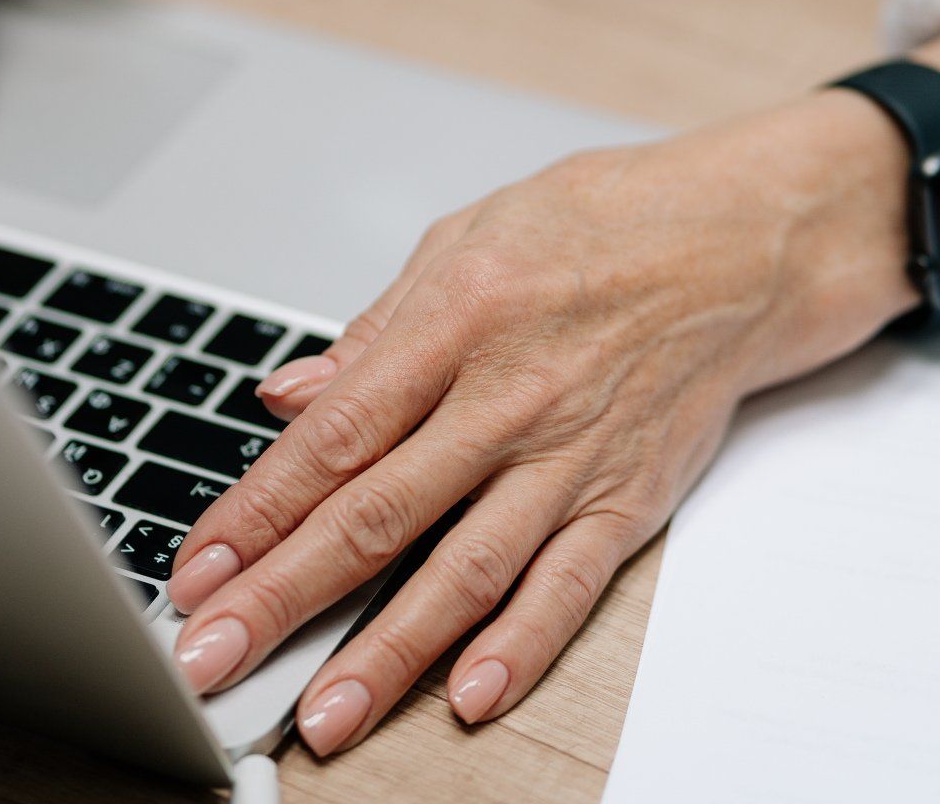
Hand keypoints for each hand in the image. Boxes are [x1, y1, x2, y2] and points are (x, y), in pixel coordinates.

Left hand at [162, 92, 917, 755]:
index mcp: (454, 319)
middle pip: (377, 515)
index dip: (256, 510)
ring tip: (325, 714)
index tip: (198, 570)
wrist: (741, 243)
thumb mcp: (467, 239)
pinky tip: (470, 694)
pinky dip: (521, 643)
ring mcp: (571, 454)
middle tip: (213, 659)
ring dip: (387, 650)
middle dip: (283, 597)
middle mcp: (507, 395)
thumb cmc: (601, 226)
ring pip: (466, 569)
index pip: (334, 436)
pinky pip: (569, 583)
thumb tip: (287, 396)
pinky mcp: (630, 495)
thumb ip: (374, 331)